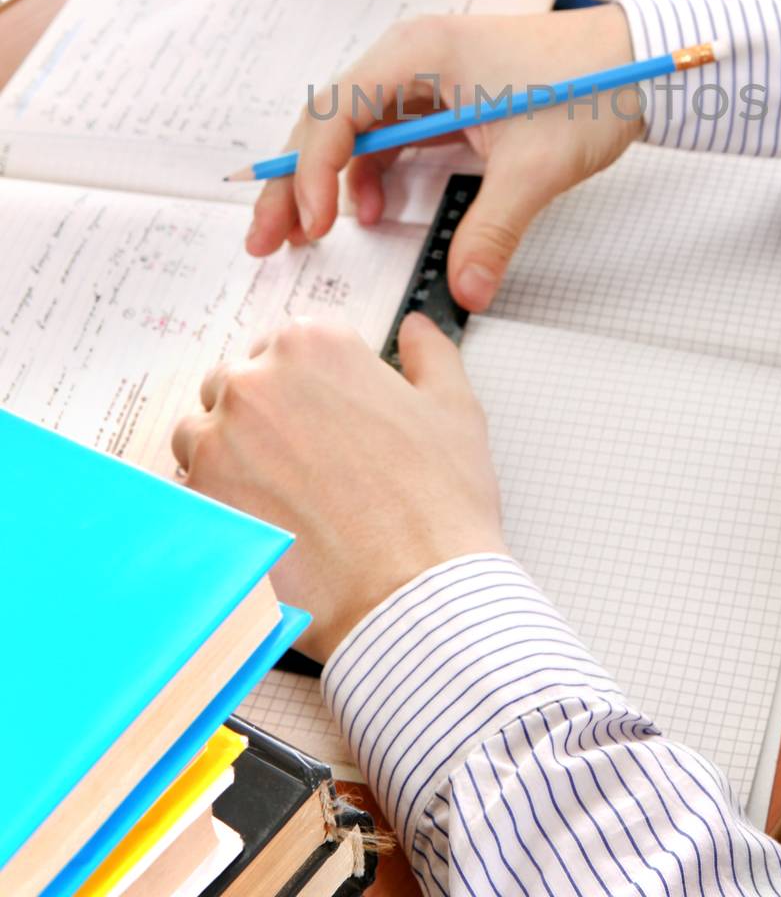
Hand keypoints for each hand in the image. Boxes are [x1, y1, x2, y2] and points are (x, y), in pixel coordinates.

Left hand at [172, 314, 503, 660]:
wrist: (415, 592)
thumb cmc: (439, 501)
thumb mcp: (452, 408)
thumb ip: (428, 353)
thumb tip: (415, 329)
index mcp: (315, 345)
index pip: (283, 346)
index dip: (303, 386)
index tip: (320, 419)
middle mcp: (257, 380)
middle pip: (237, 385)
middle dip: (262, 417)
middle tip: (302, 464)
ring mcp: (219, 439)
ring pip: (201, 434)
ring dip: (228, 457)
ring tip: (278, 499)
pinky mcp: (198, 499)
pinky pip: (188, 490)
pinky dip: (216, 505)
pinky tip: (262, 527)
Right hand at [246, 3, 641, 309]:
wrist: (641, 64)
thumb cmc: (591, 89)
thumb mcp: (536, 165)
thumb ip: (492, 229)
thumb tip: (464, 292)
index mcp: (419, 54)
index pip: (335, 113)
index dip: (313, 174)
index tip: (314, 228)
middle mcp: (411, 57)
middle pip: (327, 119)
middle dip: (293, 181)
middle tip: (264, 239)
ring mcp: (426, 75)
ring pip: (352, 130)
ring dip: (326, 180)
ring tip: (309, 235)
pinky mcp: (445, 96)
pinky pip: (387, 135)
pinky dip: (369, 173)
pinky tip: (370, 212)